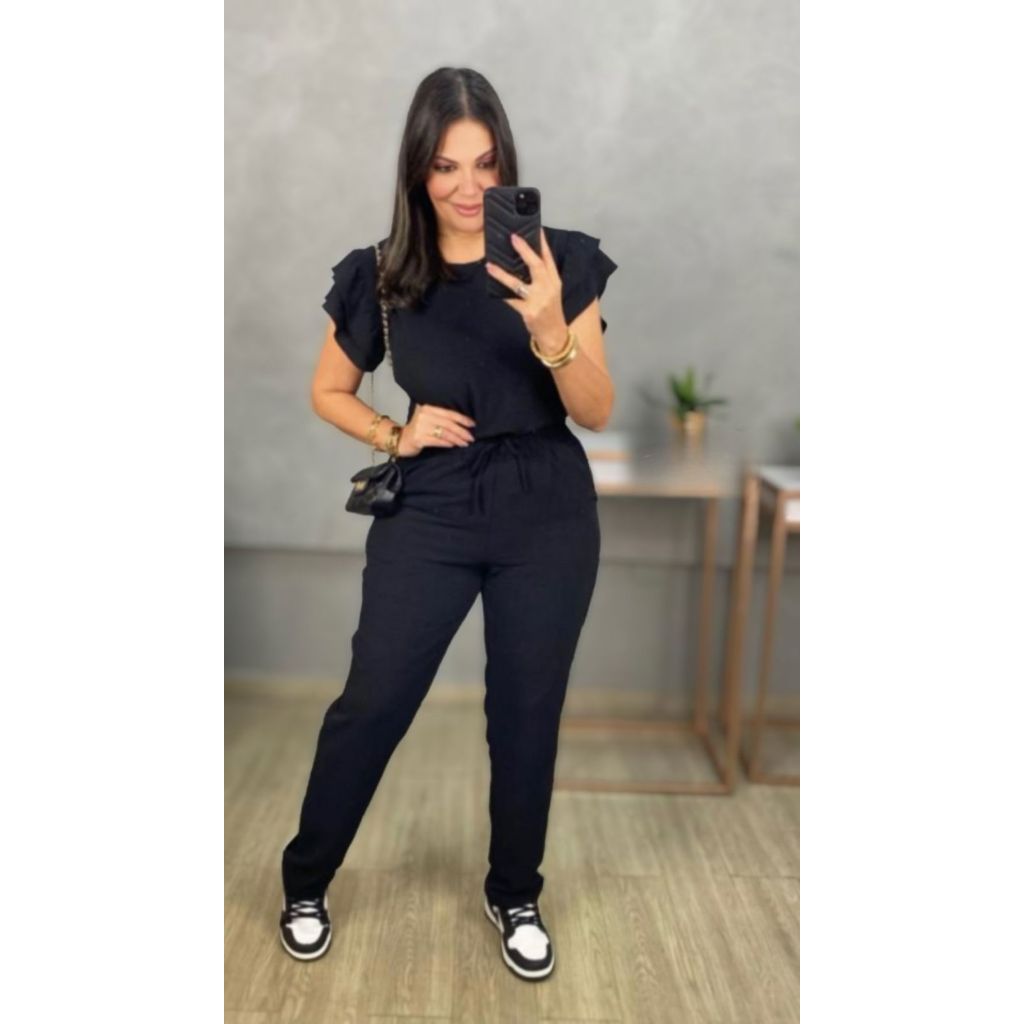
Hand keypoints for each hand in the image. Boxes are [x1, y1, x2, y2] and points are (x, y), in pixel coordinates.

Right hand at [398, 403, 475, 455]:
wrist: (400, 439)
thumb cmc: (419, 430)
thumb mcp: (429, 419)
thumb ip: (442, 418)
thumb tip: (463, 424)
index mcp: (428, 408)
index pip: (449, 413)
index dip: (462, 419)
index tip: (472, 424)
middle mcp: (424, 415)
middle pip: (448, 423)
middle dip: (461, 431)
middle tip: (471, 437)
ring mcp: (420, 426)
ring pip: (444, 433)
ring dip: (456, 439)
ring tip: (465, 443)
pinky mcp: (418, 438)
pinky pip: (436, 441)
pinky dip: (446, 443)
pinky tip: (453, 445)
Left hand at [485, 227, 568, 351]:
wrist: (555, 334)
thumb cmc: (550, 310)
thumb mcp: (552, 290)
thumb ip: (542, 275)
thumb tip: (525, 258)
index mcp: (554, 280)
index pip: (548, 258)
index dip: (542, 242)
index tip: (535, 228)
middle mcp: (548, 288)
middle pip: (536, 265)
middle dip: (525, 250)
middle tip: (513, 237)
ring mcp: (538, 301)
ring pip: (518, 283)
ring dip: (502, 274)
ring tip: (490, 265)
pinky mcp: (528, 312)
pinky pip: (511, 300)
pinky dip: (502, 293)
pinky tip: (492, 285)